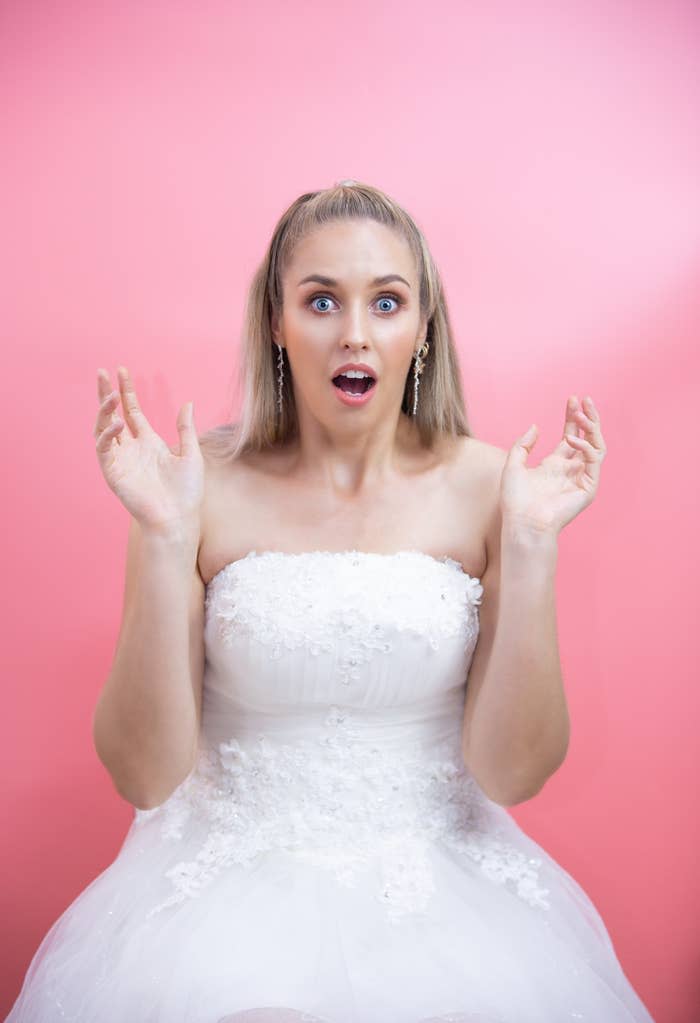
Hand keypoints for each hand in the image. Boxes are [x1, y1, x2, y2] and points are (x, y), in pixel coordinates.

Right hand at [93, 366, 203, 535]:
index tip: (122, 371)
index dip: (127, 392)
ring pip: (103, 428)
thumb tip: (188, 403)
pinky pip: (104, 449)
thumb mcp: (191, 454)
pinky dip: (108, 434)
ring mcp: (120, 460)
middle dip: (106, 394)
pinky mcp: (113, 472)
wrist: (178, 518)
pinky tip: (118, 423)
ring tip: (110, 394)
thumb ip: (185, 428)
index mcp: (148, 443)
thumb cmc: (187, 492)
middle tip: (102, 373)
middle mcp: (131, 449)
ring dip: (104, 411)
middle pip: (112, 415)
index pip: (132, 411)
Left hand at [499, 395, 606, 536]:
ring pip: (596, 447)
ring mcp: (581, 478)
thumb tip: (535, 426)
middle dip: (587, 418)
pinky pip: (593, 461)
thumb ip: (523, 445)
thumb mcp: (513, 465)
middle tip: (583, 400)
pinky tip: (572, 439)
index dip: (572, 417)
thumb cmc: (516, 500)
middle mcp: (571, 469)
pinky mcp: (588, 487)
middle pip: (587, 437)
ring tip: (581, 414)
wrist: (523, 522)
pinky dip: (585, 447)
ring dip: (592, 428)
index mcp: (555, 464)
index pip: (571, 435)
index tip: (572, 399)